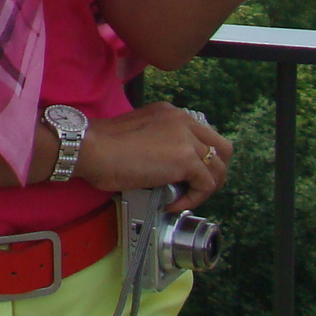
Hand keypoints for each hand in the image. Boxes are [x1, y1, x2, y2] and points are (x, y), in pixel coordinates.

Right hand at [70, 104, 230, 207]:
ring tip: (184, 198)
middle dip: (216, 172)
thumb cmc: (101, 146)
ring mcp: (187, 139)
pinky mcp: (187, 160)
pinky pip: (205, 185)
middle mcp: (183, 120)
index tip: (186, 176)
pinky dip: (193, 199)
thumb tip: (165, 167)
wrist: (92, 149)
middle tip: (197, 188)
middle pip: (222, 148)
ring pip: (218, 169)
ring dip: (205, 188)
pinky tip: (172, 202)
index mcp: (170, 113)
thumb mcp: (137, 133)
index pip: (203, 135)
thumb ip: (157, 142)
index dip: (201, 159)